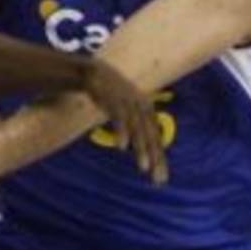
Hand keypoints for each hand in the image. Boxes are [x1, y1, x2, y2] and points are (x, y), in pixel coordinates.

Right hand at [86, 61, 168, 183]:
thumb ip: (131, 122)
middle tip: (157, 178)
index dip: (159, 157)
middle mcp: (139, 104)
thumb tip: (134, 144)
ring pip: (137, 127)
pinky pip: (118, 116)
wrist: (89, 70)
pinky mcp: (110, 97)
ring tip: (144, 168)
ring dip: (141, 148)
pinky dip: (121, 131)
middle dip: (155, 157)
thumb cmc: (106, 93)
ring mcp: (125, 100)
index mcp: (144, 108)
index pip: (155, 135)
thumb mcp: (122, 108)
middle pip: (150, 133)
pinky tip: (122, 147)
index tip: (161, 179)